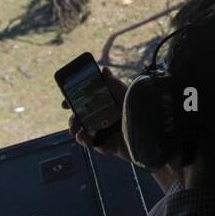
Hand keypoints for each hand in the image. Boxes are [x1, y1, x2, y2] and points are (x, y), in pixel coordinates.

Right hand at [65, 74, 182, 192]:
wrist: (149, 133)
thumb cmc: (137, 111)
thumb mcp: (124, 94)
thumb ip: (113, 83)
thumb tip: (104, 70)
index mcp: (104, 107)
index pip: (84, 104)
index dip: (72, 102)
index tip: (65, 103)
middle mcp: (101, 120)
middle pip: (79, 119)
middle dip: (72, 118)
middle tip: (73, 117)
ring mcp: (102, 133)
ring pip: (80, 132)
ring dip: (75, 129)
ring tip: (78, 127)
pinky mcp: (104, 145)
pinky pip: (89, 144)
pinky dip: (84, 140)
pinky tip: (85, 136)